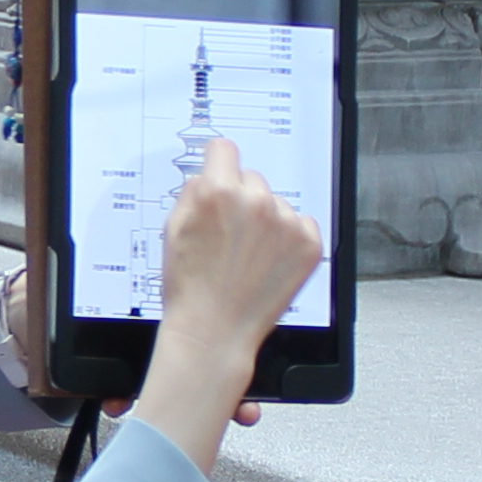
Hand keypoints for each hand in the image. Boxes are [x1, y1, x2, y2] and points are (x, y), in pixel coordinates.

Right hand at [109, 137, 323, 481]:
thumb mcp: (172, 230)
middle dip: (241, 198)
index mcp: (217, 192)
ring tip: (248, 255)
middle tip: (230, 234)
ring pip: (276, 202)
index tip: (220, 175)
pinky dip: (288, 238)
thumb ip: (191, 192)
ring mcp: (286, 223)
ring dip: (266, 220)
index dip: (217, 164)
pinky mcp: (308, 244)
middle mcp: (255, 202)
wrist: (214, 331)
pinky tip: (268, 261)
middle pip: (251, 178)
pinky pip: (301, 222)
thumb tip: (207, 174)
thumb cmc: (190, 287)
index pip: (224, 149)